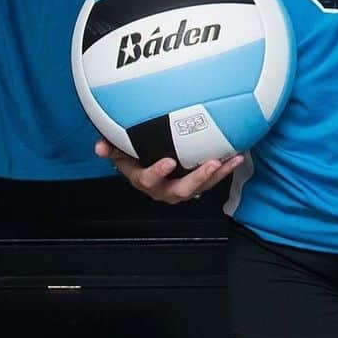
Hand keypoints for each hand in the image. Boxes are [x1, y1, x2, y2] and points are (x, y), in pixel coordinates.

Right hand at [95, 138, 242, 204]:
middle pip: (181, 189)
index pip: (149, 180)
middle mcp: (165, 189)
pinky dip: (225, 169)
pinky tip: (238, 156)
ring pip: (201, 186)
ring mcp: (183, 188)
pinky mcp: (197, 183)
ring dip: (217, 175)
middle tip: (212, 163)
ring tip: (230, 160)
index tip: (169, 161)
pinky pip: (213, 179)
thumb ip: (111, 149)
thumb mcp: (121, 153)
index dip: (158, 172)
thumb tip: (99, 147)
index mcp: (145, 181)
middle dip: (198, 177)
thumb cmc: (135, 157)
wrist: (151, 168)